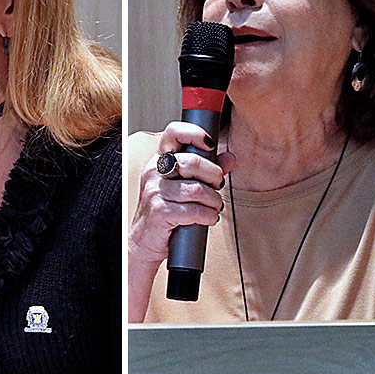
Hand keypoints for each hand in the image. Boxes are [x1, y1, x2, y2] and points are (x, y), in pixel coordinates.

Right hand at [129, 121, 235, 267]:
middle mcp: (154, 172)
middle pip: (192, 162)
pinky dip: (208, 216)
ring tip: (214, 207)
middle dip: (214, 175)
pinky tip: (209, 218)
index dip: (194, 133)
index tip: (210, 143)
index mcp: (160, 160)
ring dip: (214, 201)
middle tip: (218, 185)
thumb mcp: (185, 185)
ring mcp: (154, 191)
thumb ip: (208, 169)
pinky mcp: (159, 212)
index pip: (173, 132)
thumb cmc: (165, 210)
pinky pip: (194, 210)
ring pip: (198, 189)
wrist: (144, 241)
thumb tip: (230, 157)